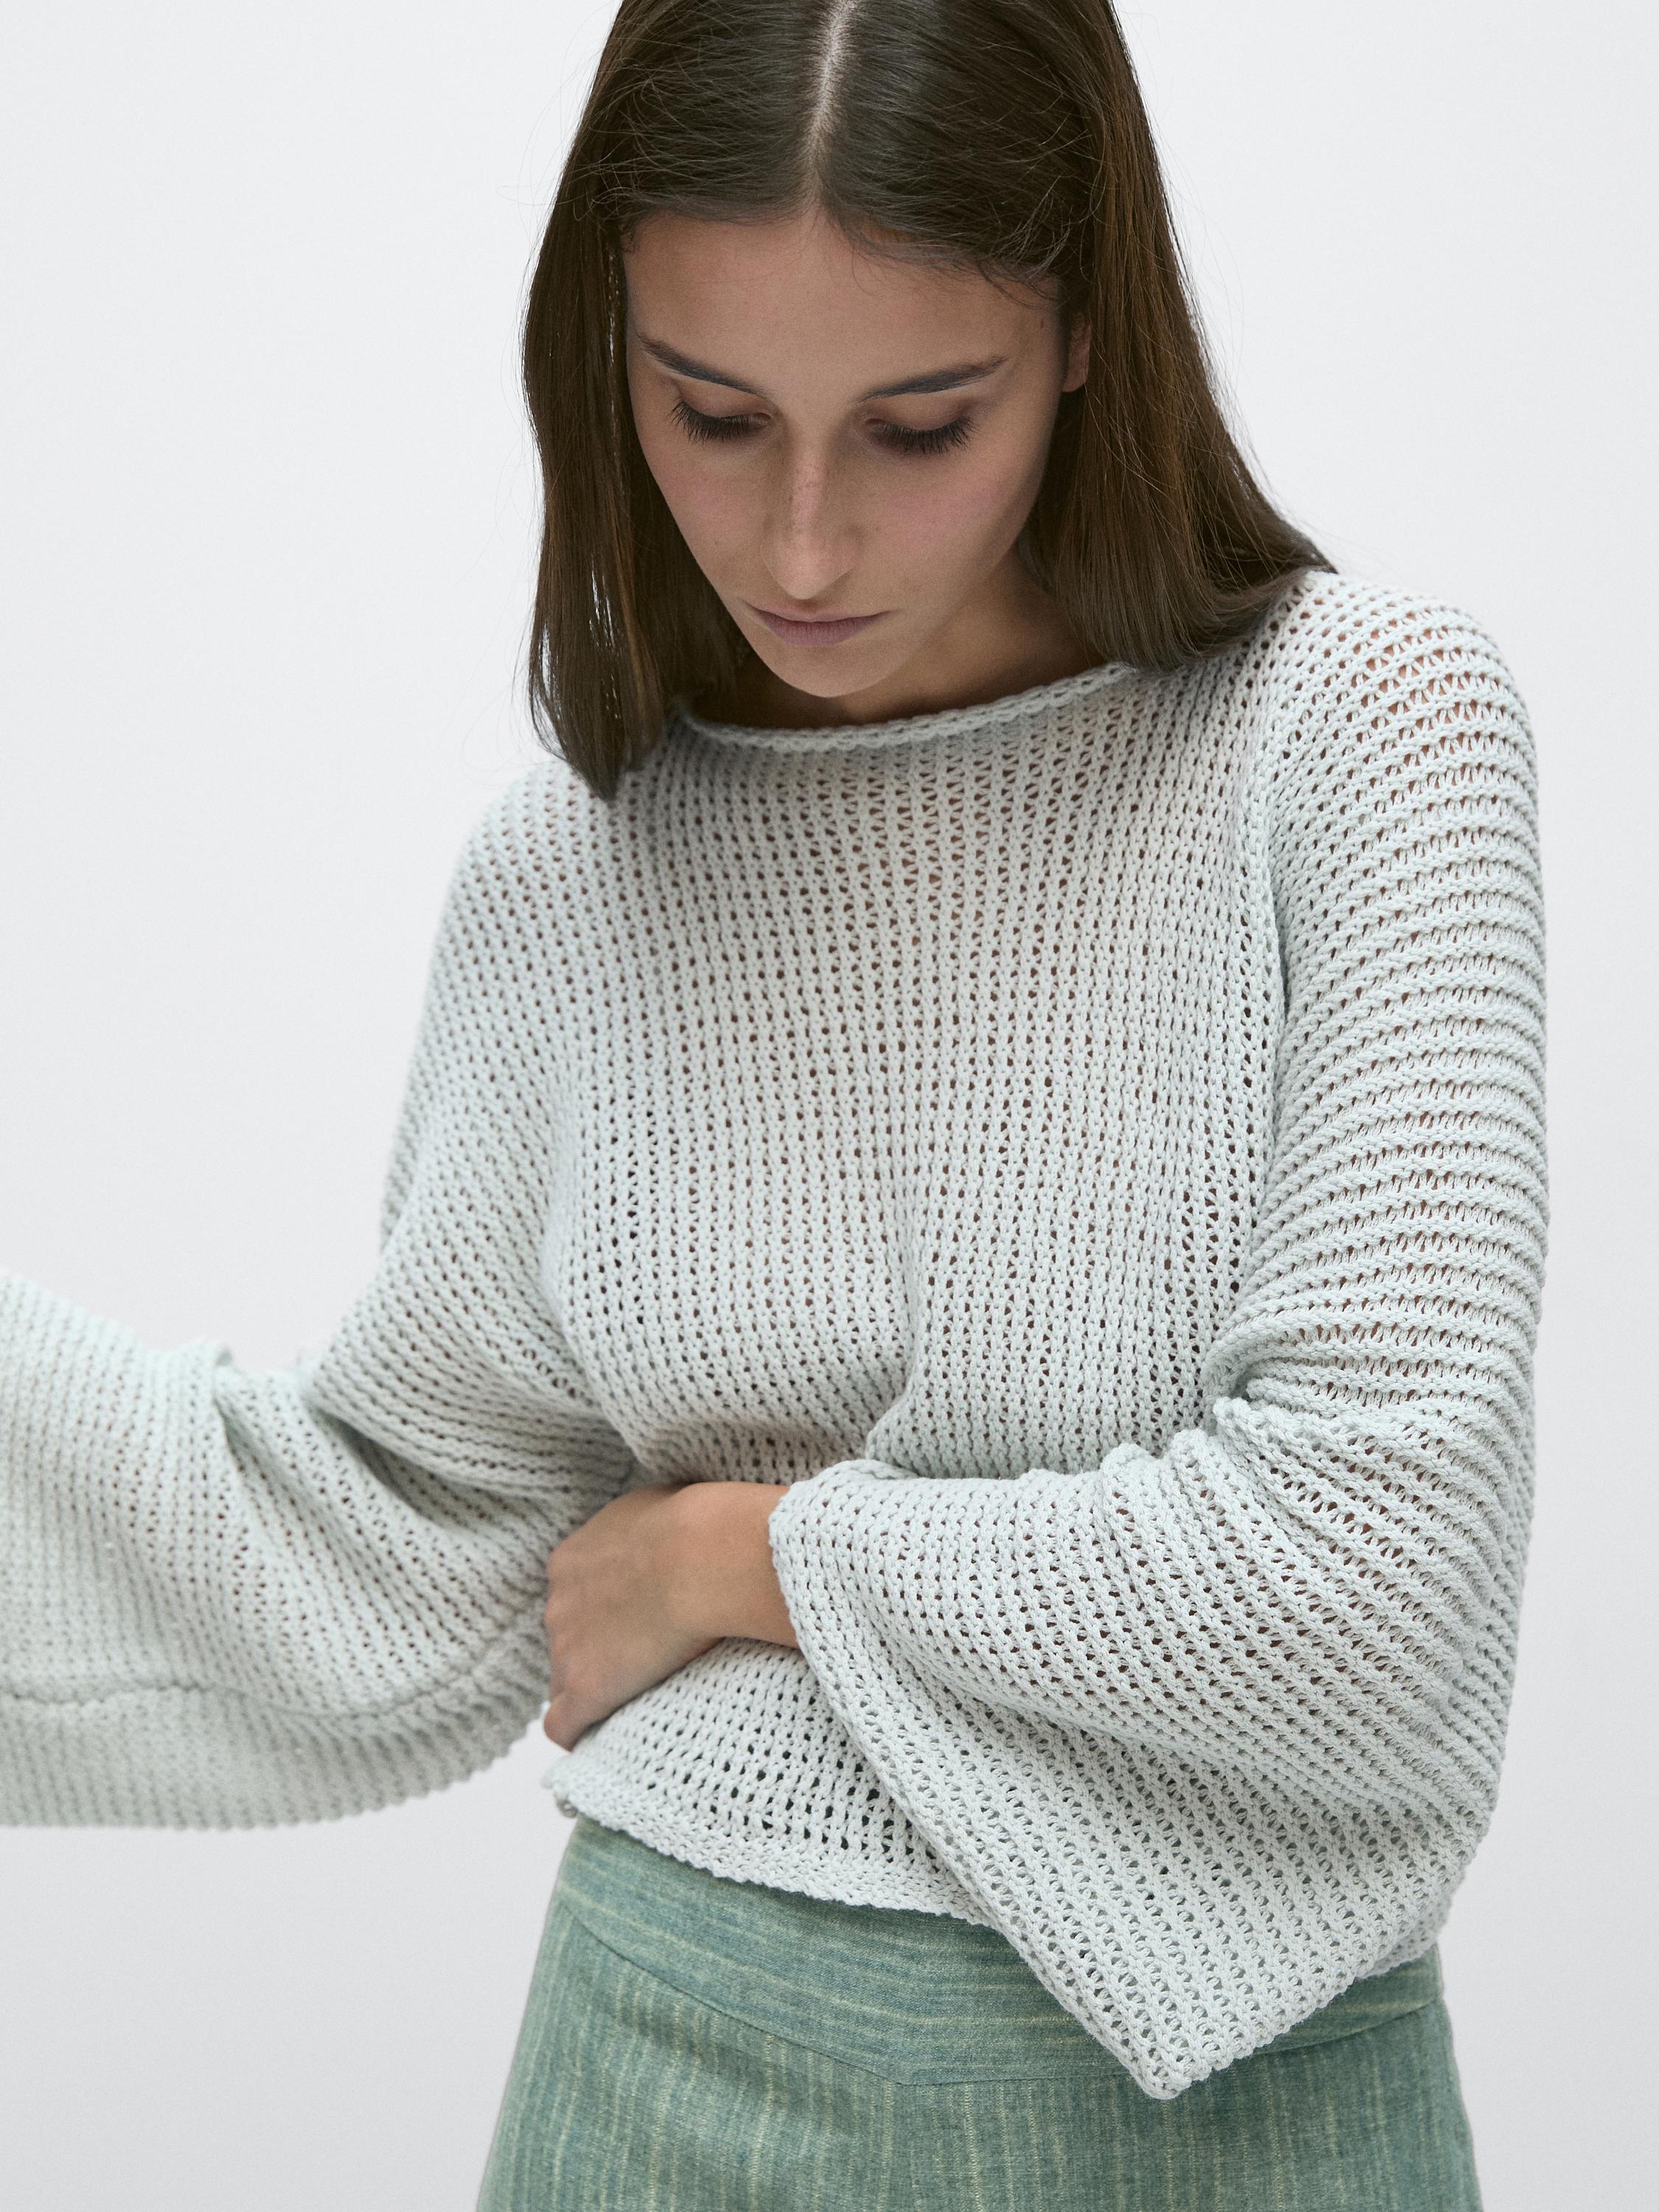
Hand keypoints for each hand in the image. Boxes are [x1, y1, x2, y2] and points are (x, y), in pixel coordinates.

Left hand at [542, 1480, 795, 1750]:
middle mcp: (558, 1604)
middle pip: (565, 1637)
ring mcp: (567, 1649)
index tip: (634, 1620)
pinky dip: (576, 1732)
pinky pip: (562, 1724)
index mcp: (570, 1561)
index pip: (572, 1596)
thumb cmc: (692, 1526)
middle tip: (643, 1656)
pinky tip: (594, 1739)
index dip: (602, 1612)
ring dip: (591, 1688)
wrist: (699, 1557)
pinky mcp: (585, 1690)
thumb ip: (641, 1529)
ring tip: (630, 1699)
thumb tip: (664, 1530)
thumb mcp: (656, 1507)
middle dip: (595, 1648)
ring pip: (563, 1680)